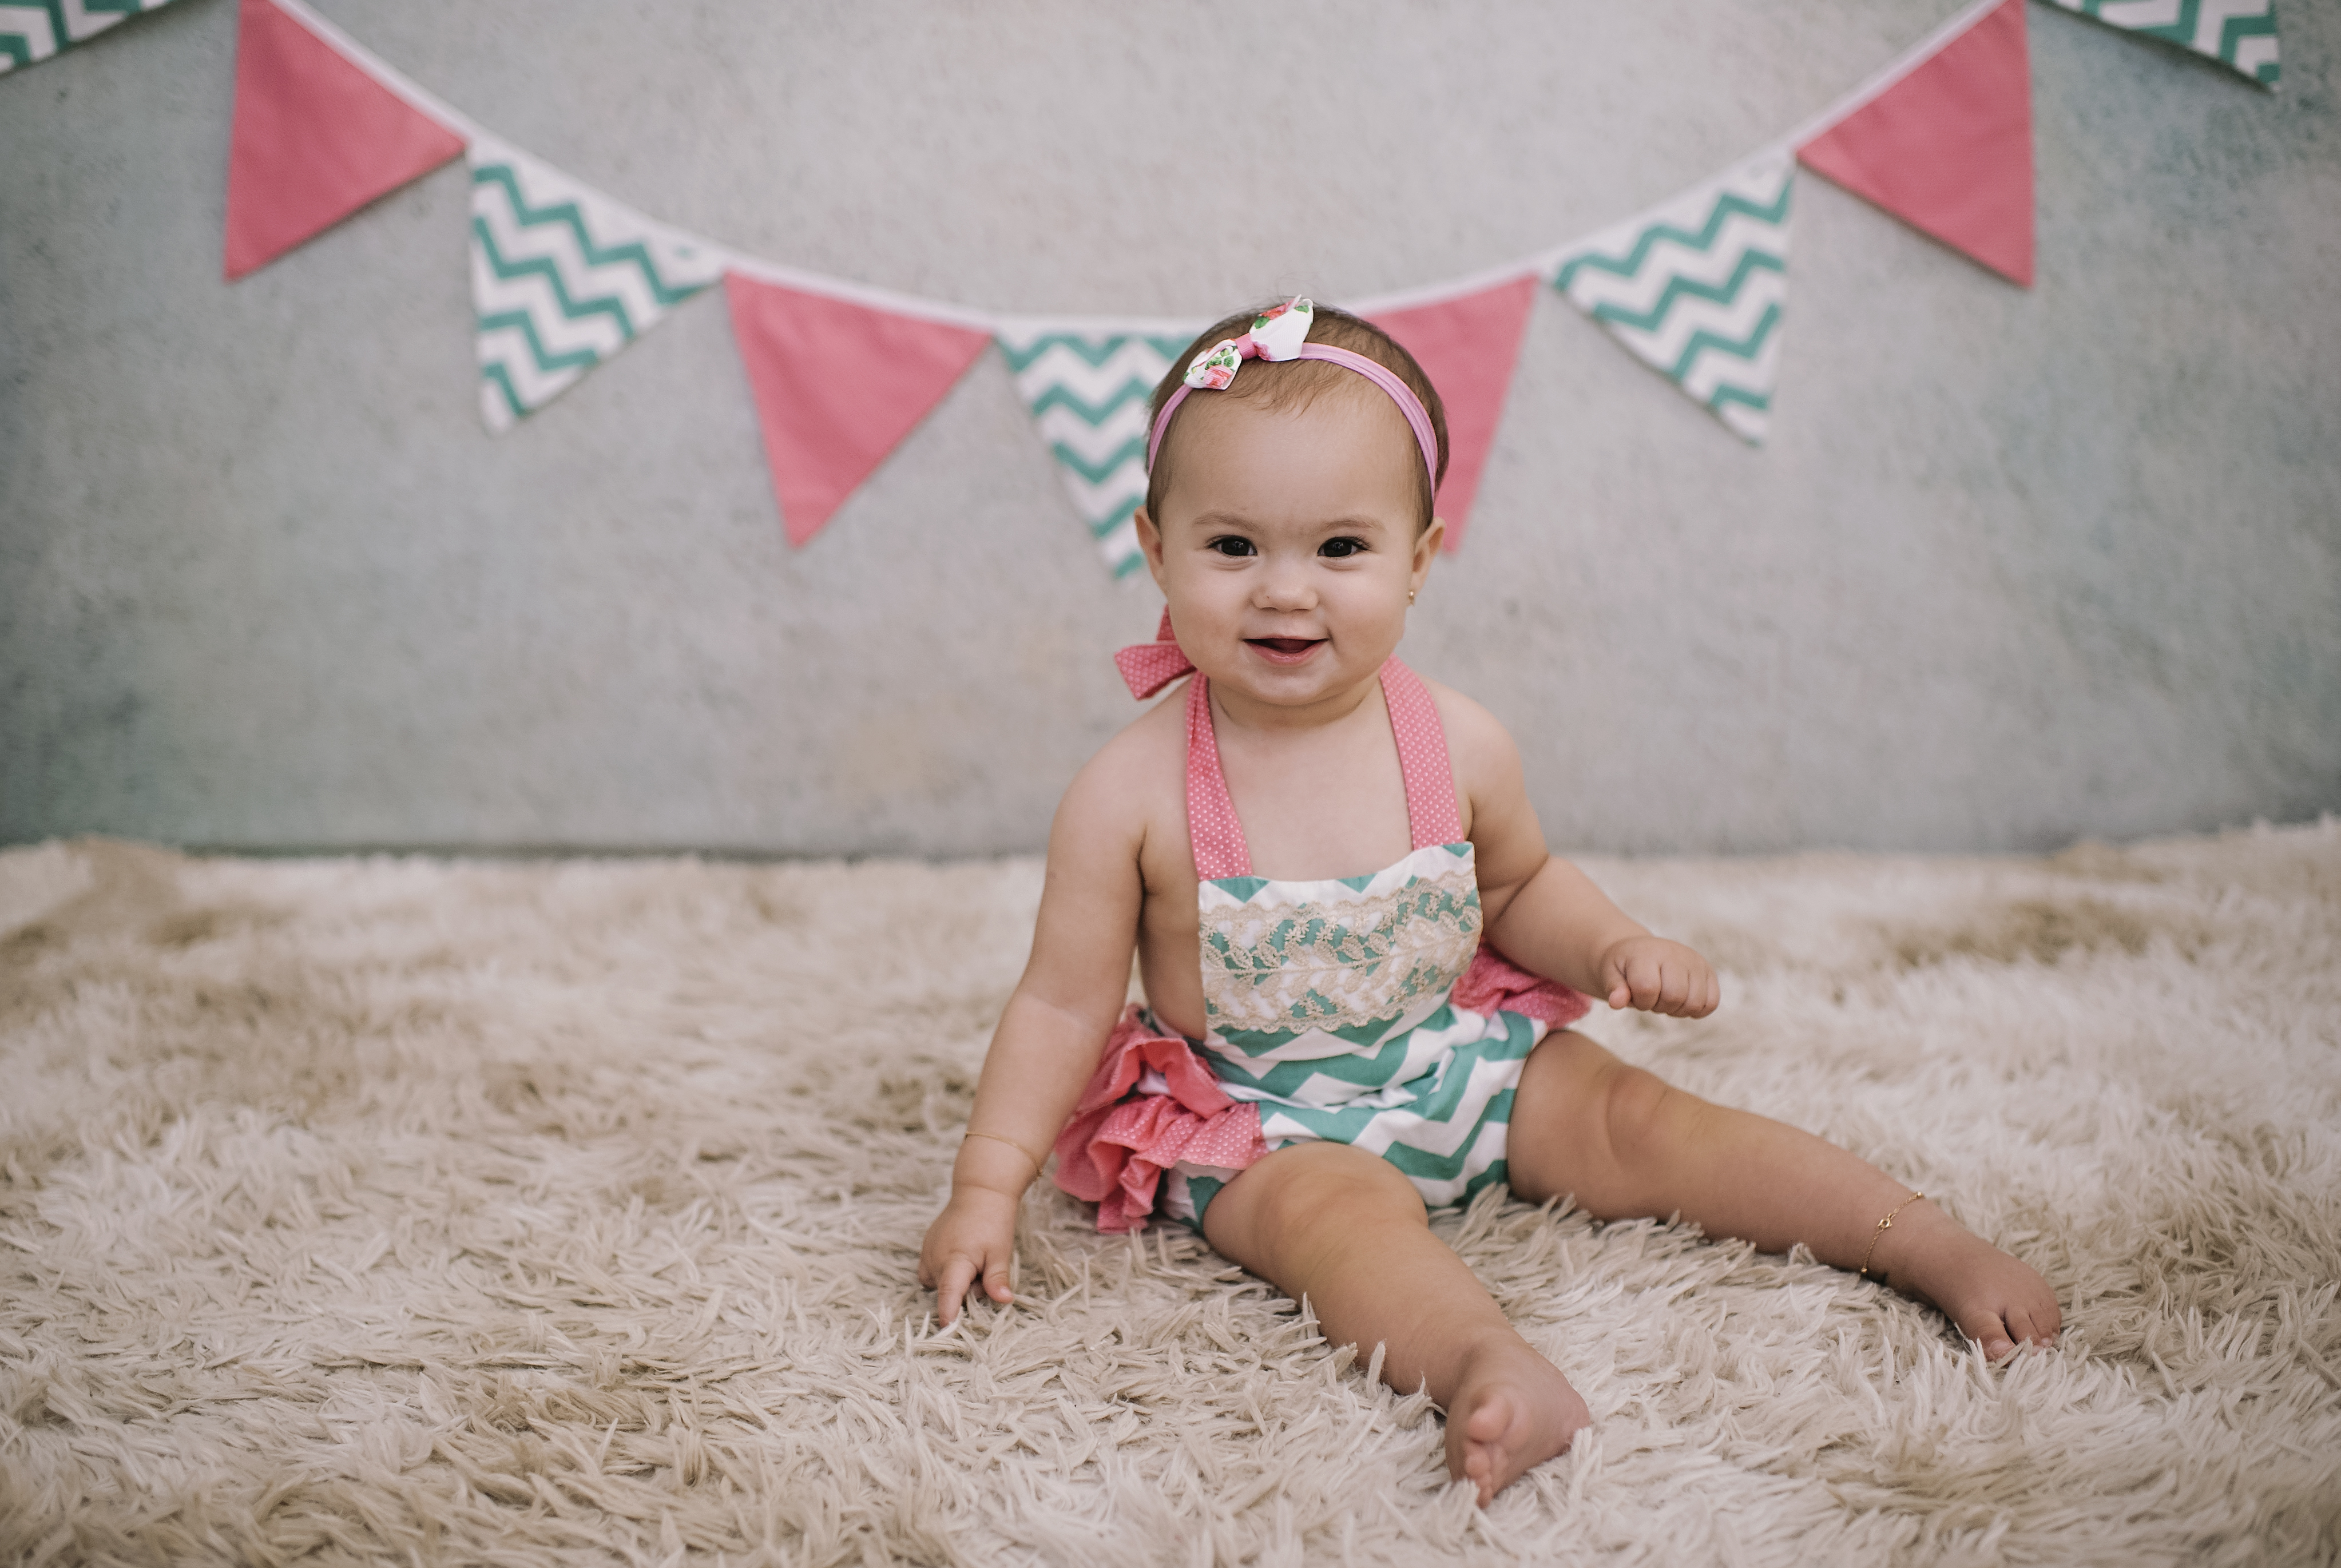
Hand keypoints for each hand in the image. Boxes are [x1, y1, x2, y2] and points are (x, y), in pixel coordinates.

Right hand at [918, 1183, 1021, 1325]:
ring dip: (954, 1282)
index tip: (947, 1329)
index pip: (949, 1293)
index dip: (948, 1313)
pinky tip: (962, 1259)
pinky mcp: (926, 1246)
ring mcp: (928, 1251)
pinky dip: (945, 1273)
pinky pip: (931, 1271)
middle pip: (947, 1291)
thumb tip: (1004, 1300)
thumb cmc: (993, 1221)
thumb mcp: (1000, 1252)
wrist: (980, 1191)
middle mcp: (936, 1258)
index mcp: (956, 1260)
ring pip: (938, 1283)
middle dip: (964, 1292)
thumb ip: (997, 1279)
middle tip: (983, 1271)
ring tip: (972, 1263)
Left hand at [1598, 936, 1718, 1016]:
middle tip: (1650, 997)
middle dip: (1658, 1006)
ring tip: (1665, 997)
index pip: (1647, 989)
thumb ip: (1614, 988)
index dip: (1639, 1001)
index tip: (1634, 995)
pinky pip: (1711, 1003)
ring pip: (1695, 1003)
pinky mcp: (1708, 970)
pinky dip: (1696, 1010)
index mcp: (1648, 952)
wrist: (1639, 950)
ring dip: (1677, 1010)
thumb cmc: (1624, 966)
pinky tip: (1681, 1002)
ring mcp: (1695, 961)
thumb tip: (1616, 1002)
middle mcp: (1676, 953)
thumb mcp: (1610, 974)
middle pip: (1675, 997)